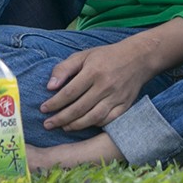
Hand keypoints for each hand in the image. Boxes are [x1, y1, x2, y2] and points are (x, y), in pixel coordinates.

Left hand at [40, 39, 154, 131]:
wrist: (138, 58)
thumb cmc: (107, 56)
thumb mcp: (84, 55)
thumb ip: (64, 68)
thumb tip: (50, 86)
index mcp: (93, 71)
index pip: (69, 92)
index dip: (55, 103)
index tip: (43, 109)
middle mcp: (105, 86)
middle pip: (79, 108)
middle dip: (60, 118)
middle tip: (48, 124)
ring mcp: (116, 97)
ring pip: (92, 118)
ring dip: (75, 125)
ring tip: (63, 127)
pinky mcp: (125, 106)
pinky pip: (107, 120)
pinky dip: (94, 124)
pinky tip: (83, 124)